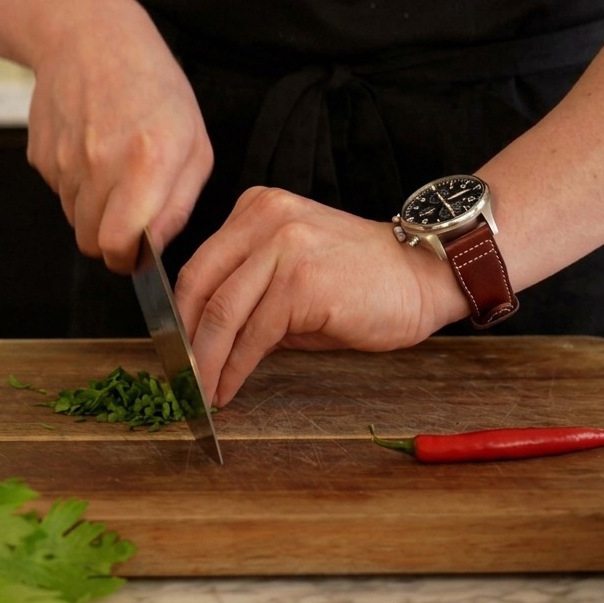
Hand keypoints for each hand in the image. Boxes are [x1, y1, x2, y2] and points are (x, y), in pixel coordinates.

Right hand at [25, 0, 212, 272]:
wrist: (90, 39)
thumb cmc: (154, 90)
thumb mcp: (194, 145)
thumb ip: (179, 206)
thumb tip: (155, 249)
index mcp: (146, 163)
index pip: (118, 244)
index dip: (127, 260)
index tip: (136, 255)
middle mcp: (99, 164)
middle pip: (90, 242)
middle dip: (109, 240)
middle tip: (128, 216)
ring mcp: (63, 161)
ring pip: (74, 219)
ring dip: (93, 210)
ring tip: (113, 169)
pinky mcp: (40, 156)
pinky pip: (59, 192)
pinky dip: (75, 184)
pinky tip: (91, 150)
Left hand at [174, 187, 460, 405]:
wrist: (427, 276)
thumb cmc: (364, 282)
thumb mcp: (293, 277)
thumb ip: (248, 298)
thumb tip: (206, 344)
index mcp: (256, 210)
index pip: (200, 266)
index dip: (181, 316)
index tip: (176, 351)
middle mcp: (265, 219)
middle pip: (200, 286)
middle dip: (185, 342)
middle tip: (181, 378)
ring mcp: (283, 247)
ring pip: (222, 313)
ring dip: (206, 363)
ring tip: (203, 392)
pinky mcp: (301, 281)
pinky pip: (253, 334)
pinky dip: (235, 368)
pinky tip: (229, 388)